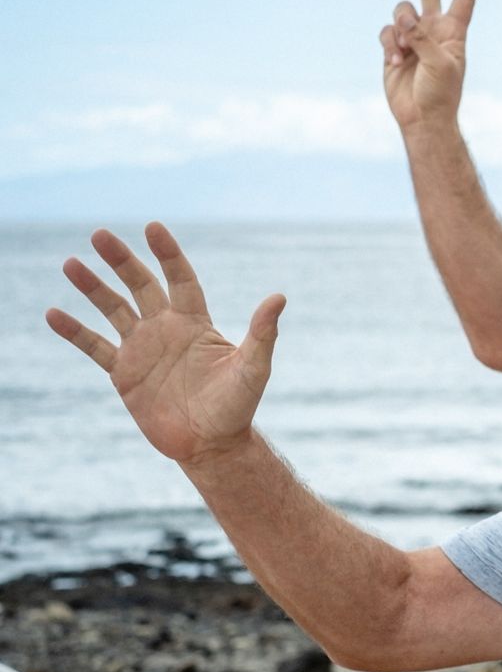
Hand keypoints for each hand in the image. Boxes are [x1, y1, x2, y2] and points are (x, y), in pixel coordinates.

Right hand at [46, 224, 285, 467]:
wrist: (211, 444)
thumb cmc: (238, 406)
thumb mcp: (253, 367)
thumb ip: (262, 333)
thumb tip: (279, 297)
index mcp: (196, 323)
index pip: (180, 279)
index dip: (167, 254)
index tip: (152, 227)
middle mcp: (167, 329)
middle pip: (140, 285)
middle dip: (121, 260)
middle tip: (99, 234)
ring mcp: (143, 349)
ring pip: (113, 309)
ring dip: (93, 287)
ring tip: (70, 263)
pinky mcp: (124, 374)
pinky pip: (94, 346)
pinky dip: (74, 331)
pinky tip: (53, 313)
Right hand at [381, 0, 480, 131]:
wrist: (422, 116)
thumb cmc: (441, 93)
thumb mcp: (440, 63)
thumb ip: (422, 37)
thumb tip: (404, 18)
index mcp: (454, 32)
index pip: (464, 0)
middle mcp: (433, 30)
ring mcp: (412, 38)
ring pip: (401, 11)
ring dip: (400, 28)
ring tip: (405, 51)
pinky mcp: (393, 47)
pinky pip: (386, 31)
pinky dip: (389, 44)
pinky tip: (395, 61)